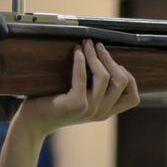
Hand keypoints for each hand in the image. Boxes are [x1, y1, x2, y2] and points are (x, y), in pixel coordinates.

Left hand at [16, 40, 139, 136]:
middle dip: (110, 59)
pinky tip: (76, 51)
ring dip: (95, 56)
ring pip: (104, 76)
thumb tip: (105, 61)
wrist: (33, 121)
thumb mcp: (81, 99)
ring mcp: (89, 109)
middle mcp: (101, 113)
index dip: (128, 76)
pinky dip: (80, 61)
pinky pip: (82, 77)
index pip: (133, 97)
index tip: (113, 62)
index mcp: (106, 112)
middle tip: (97, 45)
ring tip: (85, 44)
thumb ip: (95, 89)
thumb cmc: (54, 104)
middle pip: (121, 81)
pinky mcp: (75, 104)